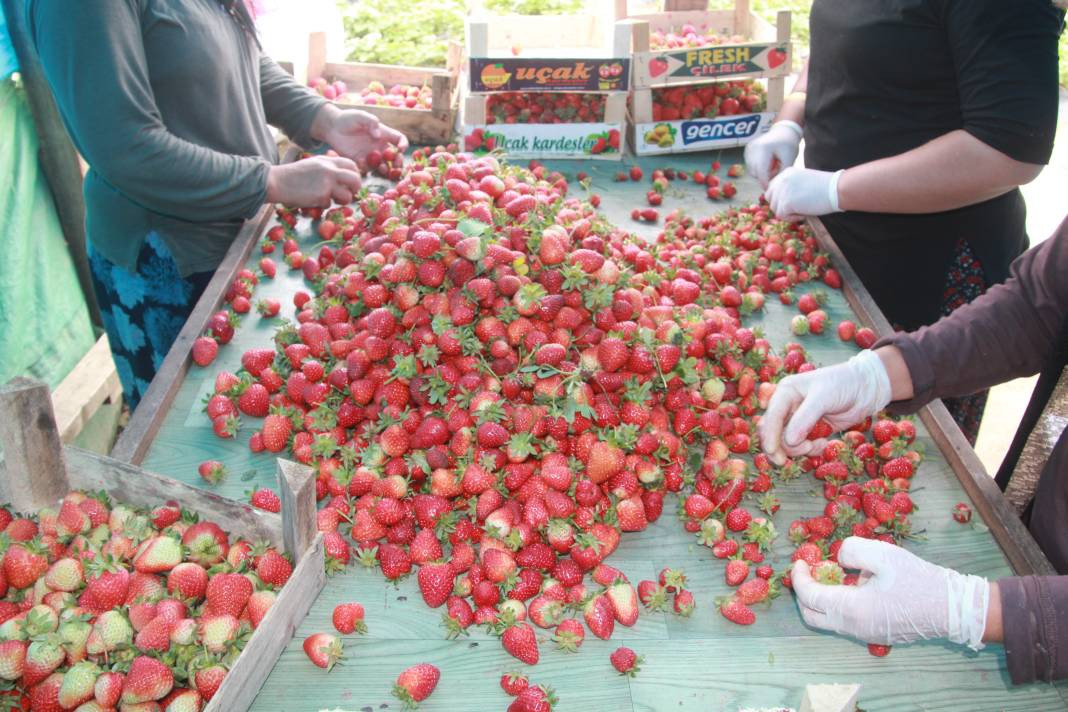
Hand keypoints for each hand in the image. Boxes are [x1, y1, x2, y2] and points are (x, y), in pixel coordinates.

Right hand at [266, 155, 360, 207]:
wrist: (277, 181)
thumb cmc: (293, 174)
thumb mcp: (313, 164)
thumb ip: (328, 167)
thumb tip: (343, 175)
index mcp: (328, 161)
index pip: (352, 165)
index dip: (355, 175)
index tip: (350, 182)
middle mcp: (330, 170)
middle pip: (356, 180)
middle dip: (355, 189)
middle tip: (349, 193)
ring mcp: (327, 183)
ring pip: (347, 196)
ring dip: (342, 201)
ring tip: (331, 199)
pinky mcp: (321, 196)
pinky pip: (330, 204)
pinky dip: (323, 205)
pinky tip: (314, 200)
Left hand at [317, 105, 408, 169]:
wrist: (332, 127)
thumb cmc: (348, 118)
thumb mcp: (360, 116)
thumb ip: (371, 122)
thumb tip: (378, 135)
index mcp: (384, 134)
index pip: (399, 139)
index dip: (403, 144)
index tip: (401, 149)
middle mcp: (379, 146)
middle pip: (394, 157)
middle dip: (398, 162)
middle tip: (396, 166)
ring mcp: (371, 155)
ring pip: (383, 166)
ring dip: (385, 169)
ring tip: (383, 169)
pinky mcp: (360, 162)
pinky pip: (367, 168)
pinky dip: (366, 167)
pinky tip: (360, 161)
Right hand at [744, 120, 802, 187]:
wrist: (783, 130)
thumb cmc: (788, 145)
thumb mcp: (789, 159)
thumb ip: (781, 173)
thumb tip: (772, 186)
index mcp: (763, 148)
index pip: (761, 171)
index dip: (765, 182)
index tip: (770, 189)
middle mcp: (752, 148)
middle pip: (755, 172)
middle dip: (765, 177)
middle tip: (776, 172)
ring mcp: (748, 149)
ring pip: (752, 171)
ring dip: (761, 173)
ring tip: (773, 165)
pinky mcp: (747, 150)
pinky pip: (750, 166)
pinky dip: (758, 168)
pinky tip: (767, 162)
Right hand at [758, 350, 890, 464]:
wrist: (866, 388)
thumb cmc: (843, 384)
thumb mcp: (823, 397)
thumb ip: (805, 419)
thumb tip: (788, 441)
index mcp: (785, 392)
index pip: (771, 417)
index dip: (770, 435)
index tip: (772, 451)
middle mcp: (787, 407)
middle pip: (774, 433)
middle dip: (786, 446)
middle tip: (805, 450)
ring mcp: (798, 420)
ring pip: (787, 443)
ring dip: (801, 449)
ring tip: (818, 444)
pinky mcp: (810, 431)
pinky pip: (802, 447)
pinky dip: (811, 449)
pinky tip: (824, 442)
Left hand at [765, 167, 843, 220]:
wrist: (837, 189)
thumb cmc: (826, 188)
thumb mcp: (804, 181)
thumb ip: (791, 187)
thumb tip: (781, 202)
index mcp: (786, 173)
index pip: (772, 188)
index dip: (780, 198)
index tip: (792, 203)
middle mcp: (782, 180)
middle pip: (770, 198)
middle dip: (780, 206)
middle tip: (796, 208)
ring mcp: (782, 190)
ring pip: (775, 208)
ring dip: (787, 213)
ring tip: (803, 210)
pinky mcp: (786, 202)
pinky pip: (782, 216)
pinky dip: (792, 218)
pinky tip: (804, 213)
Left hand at [792, 537, 989, 649]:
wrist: (953, 609)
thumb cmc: (918, 581)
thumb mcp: (883, 555)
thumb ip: (852, 551)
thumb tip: (838, 559)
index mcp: (850, 609)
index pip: (809, 596)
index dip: (799, 577)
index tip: (799, 560)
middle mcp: (853, 627)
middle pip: (812, 616)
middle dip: (803, 593)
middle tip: (808, 571)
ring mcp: (865, 634)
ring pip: (828, 621)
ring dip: (822, 599)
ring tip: (834, 574)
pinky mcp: (876, 635)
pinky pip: (846, 622)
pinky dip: (839, 605)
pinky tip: (854, 586)